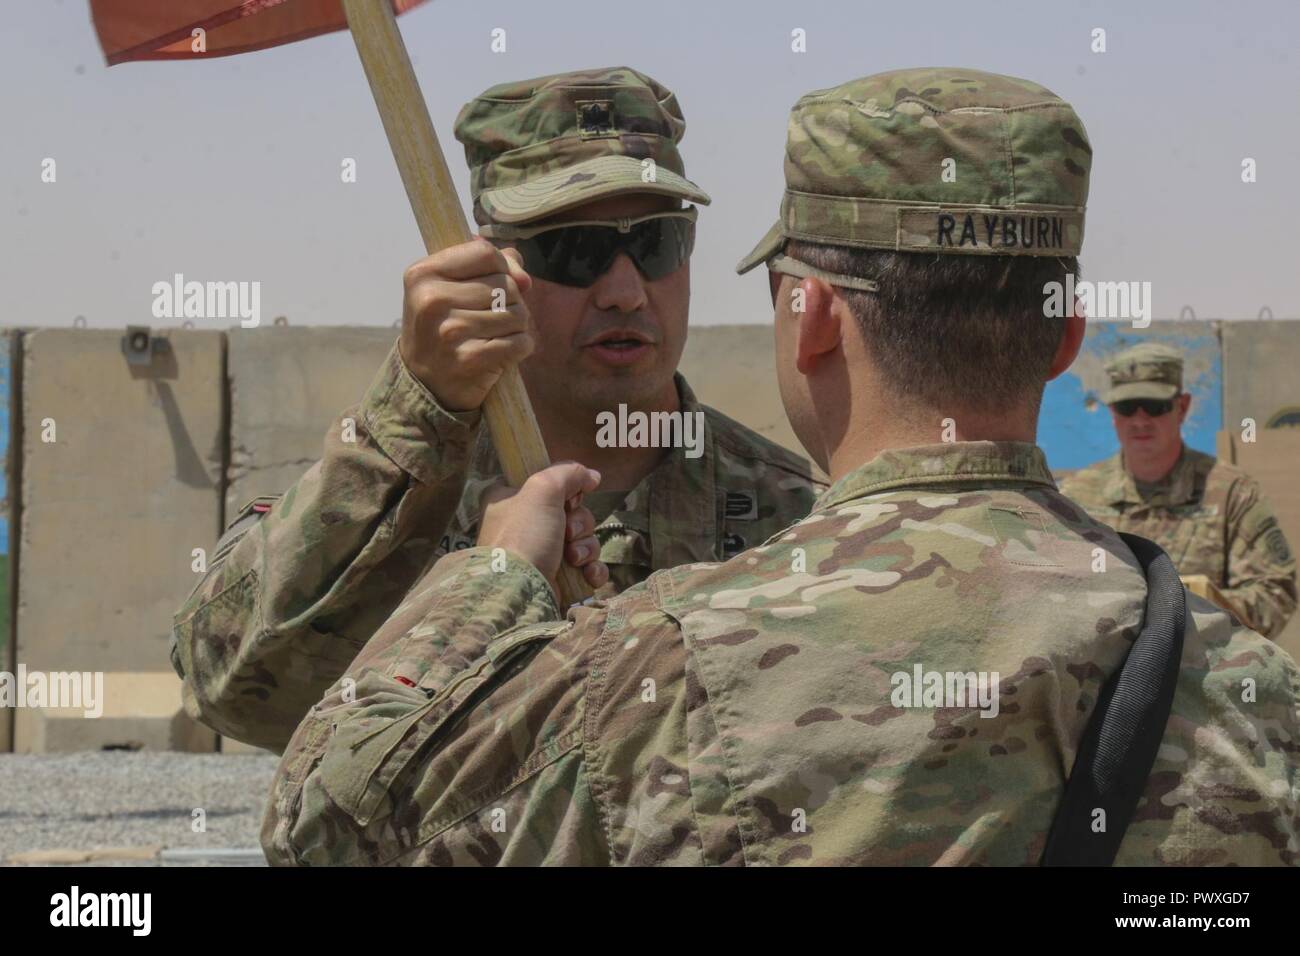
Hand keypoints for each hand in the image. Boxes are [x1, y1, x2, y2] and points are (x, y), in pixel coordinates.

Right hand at [399, 237, 533, 411]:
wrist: (424, 383)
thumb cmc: (442, 327)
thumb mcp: (449, 288)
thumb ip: (488, 267)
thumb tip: (523, 276)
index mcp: (423, 274)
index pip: (485, 253)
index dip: (502, 267)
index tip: (495, 284)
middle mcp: (432, 299)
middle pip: (506, 285)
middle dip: (512, 301)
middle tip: (493, 318)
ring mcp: (449, 331)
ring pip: (517, 313)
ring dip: (518, 326)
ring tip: (497, 335)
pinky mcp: (468, 359)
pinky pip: (519, 342)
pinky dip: (521, 346)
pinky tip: (505, 351)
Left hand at [477, 462, 608, 595]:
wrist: (519, 592)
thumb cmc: (524, 536)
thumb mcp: (542, 489)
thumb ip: (568, 473)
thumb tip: (593, 476)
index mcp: (510, 502)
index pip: (549, 487)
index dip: (566, 492)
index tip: (569, 500)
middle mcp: (524, 528)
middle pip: (572, 514)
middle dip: (579, 524)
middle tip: (567, 533)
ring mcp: (541, 556)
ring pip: (582, 540)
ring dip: (585, 548)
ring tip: (573, 559)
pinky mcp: (557, 580)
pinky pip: (587, 568)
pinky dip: (592, 570)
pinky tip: (587, 574)